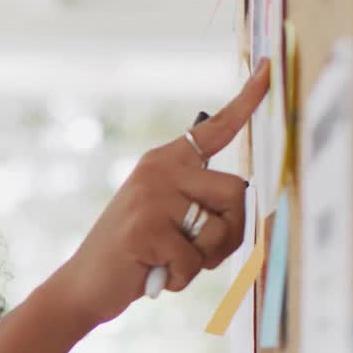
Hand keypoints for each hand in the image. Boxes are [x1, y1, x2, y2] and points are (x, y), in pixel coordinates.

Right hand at [50, 60, 270, 328]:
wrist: (83, 284)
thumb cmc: (135, 255)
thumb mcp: (165, 218)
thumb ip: (197, 202)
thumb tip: (243, 198)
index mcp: (163, 162)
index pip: (213, 129)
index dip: (246, 101)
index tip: (269, 68)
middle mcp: (157, 171)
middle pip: (236, 191)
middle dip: (230, 231)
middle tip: (199, 254)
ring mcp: (149, 198)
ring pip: (219, 227)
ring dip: (204, 259)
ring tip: (170, 263)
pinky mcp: (144, 229)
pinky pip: (192, 260)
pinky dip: (180, 278)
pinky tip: (154, 275)